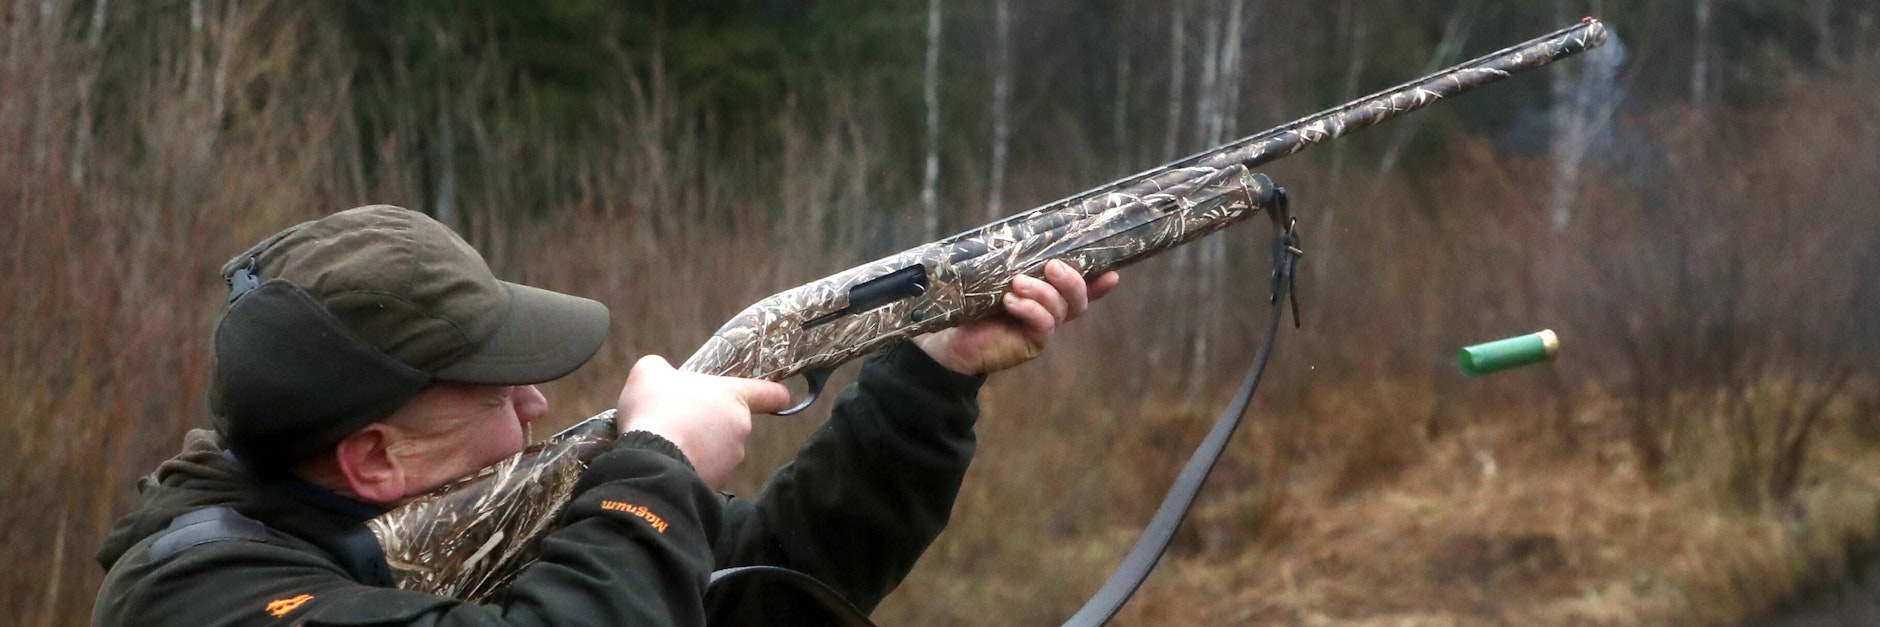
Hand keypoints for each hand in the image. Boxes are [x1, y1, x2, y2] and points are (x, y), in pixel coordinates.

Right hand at [614, 355, 791, 487]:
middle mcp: (740, 428)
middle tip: (679, 416)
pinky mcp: (717, 483)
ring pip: (718, 448)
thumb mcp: (649, 373)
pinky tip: (667, 461)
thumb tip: (661, 374)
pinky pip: (705, 470)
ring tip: (668, 441)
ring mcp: (731, 459)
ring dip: (700, 444)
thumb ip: (661, 369)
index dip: (775, 394)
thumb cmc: (657, 410)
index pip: (771, 394)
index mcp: (734, 397)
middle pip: (733, 421)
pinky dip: (690, 465)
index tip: (778, 397)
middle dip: (710, 420)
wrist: (651, 462)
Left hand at [915, 260, 1119, 374]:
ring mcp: (1042, 329)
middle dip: (1071, 280)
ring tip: (1017, 283)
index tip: (1112, 272)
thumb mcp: (994, 275)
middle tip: (1052, 266)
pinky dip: (1031, 310)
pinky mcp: (1031, 344)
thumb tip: (1022, 229)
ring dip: (1042, 292)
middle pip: (1079, 299)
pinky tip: (1012, 302)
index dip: (1098, 282)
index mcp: (1047, 294)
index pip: (1081, 288)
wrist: (950, 338)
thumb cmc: (972, 302)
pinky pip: (1043, 326)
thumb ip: (1013, 259)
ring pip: (1060, 309)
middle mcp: (1050, 312)